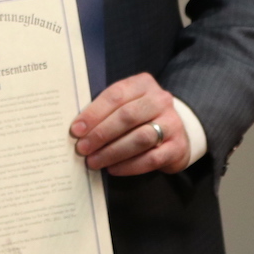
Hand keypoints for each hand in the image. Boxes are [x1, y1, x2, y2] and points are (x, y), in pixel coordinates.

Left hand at [70, 72, 188, 175]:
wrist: (175, 131)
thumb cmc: (140, 117)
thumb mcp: (126, 103)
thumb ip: (106, 111)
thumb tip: (78, 129)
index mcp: (143, 84)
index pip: (116, 95)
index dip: (94, 113)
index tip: (76, 130)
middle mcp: (161, 100)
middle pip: (127, 116)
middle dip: (101, 134)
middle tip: (82, 148)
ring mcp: (172, 123)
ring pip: (140, 138)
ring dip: (113, 152)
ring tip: (94, 161)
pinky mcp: (177, 147)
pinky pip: (151, 158)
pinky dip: (129, 165)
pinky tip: (113, 169)